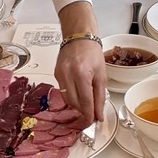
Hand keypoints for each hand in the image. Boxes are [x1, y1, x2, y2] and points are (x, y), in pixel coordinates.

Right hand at [54, 2, 105, 126]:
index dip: (89, 114)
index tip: (93, 121)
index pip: (85, 101)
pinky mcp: (55, 74)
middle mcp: (68, 74)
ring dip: (76, 105)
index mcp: (81, 73)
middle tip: (91, 114)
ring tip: (86, 104)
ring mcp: (59, 74)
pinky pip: (63, 91)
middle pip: (74, 103)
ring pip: (67, 99)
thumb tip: (98, 115)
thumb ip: (100, 96)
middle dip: (83, 111)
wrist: (79, 36)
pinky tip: (78, 93)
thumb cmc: (92, 52)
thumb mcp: (101, 74)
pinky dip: (71, 96)